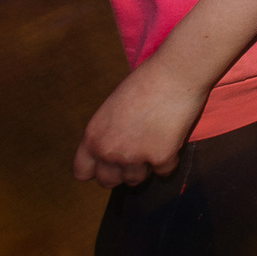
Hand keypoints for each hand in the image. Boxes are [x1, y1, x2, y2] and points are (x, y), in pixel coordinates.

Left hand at [72, 61, 208, 186]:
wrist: (175, 73)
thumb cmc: (145, 82)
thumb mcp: (112, 108)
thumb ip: (107, 133)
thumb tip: (113, 153)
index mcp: (93, 136)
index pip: (82, 172)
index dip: (96, 169)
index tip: (108, 164)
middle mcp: (109, 150)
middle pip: (107, 181)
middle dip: (120, 173)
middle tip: (134, 156)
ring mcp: (134, 156)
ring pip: (136, 179)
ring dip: (145, 166)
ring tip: (155, 140)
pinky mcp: (160, 158)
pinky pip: (164, 171)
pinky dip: (170, 158)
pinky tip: (172, 137)